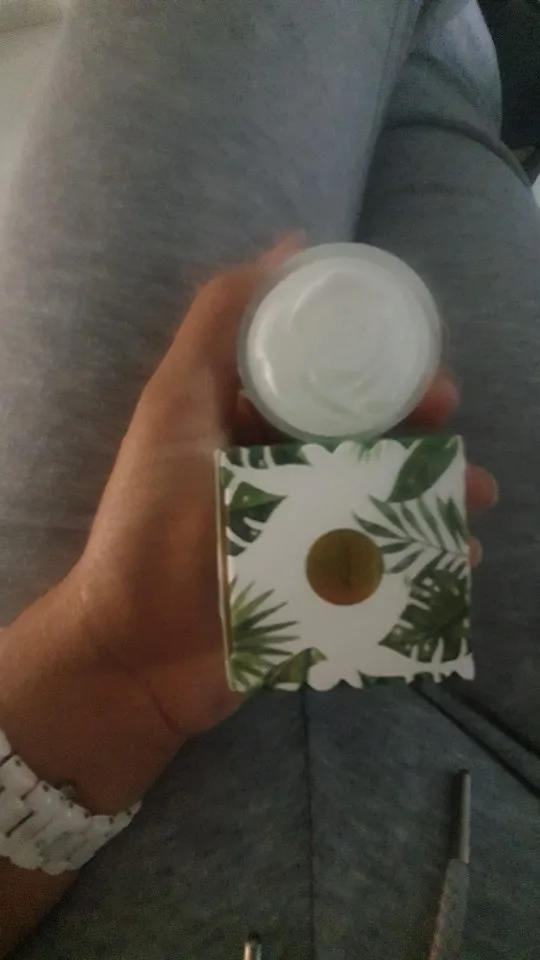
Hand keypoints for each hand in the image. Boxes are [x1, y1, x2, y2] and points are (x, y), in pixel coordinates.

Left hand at [70, 238, 496, 745]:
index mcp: (254, 425)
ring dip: (440, 489)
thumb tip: (287, 246)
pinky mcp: (326, 588)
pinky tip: (460, 555)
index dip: (379, 362)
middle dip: (419, 423)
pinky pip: (390, 563)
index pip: (330, 380)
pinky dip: (430, 557)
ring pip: (389, 497)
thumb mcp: (177, 407)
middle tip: (450, 417)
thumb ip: (219, 323)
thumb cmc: (153, 522)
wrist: (138, 648)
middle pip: (369, 435)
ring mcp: (309, 533)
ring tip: (475, 495)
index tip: (422, 350)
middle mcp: (285, 473)